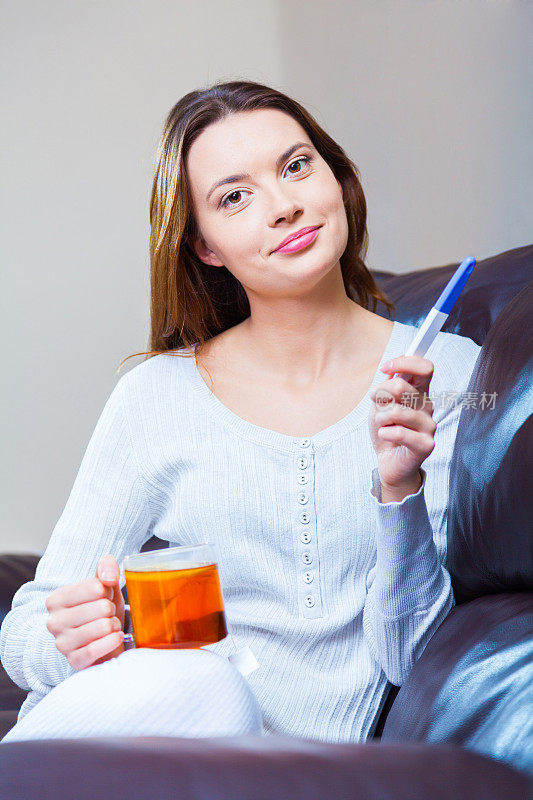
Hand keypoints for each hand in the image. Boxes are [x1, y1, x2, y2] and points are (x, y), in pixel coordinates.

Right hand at [45, 555, 124, 669]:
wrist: (101, 639)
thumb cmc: (101, 608)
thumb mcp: (104, 584)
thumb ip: (106, 568)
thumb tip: (108, 577)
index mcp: (56, 599)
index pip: (95, 587)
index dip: (107, 590)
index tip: (104, 596)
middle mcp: (54, 621)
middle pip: (102, 608)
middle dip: (111, 610)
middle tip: (107, 614)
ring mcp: (62, 643)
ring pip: (102, 627)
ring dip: (114, 625)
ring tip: (110, 626)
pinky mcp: (74, 661)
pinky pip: (96, 649)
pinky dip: (112, 641)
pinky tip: (116, 636)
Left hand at [368, 355, 435, 497]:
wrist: (388, 461)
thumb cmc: (386, 429)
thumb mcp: (380, 405)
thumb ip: (386, 388)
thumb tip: (391, 373)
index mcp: (419, 392)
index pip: (424, 368)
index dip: (404, 363)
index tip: (384, 368)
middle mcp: (428, 406)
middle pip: (401, 387)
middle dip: (380, 395)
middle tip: (377, 406)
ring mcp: (430, 425)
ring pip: (396, 411)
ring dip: (380, 418)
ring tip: (382, 425)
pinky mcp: (427, 444)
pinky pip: (398, 432)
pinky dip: (384, 433)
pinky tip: (386, 437)